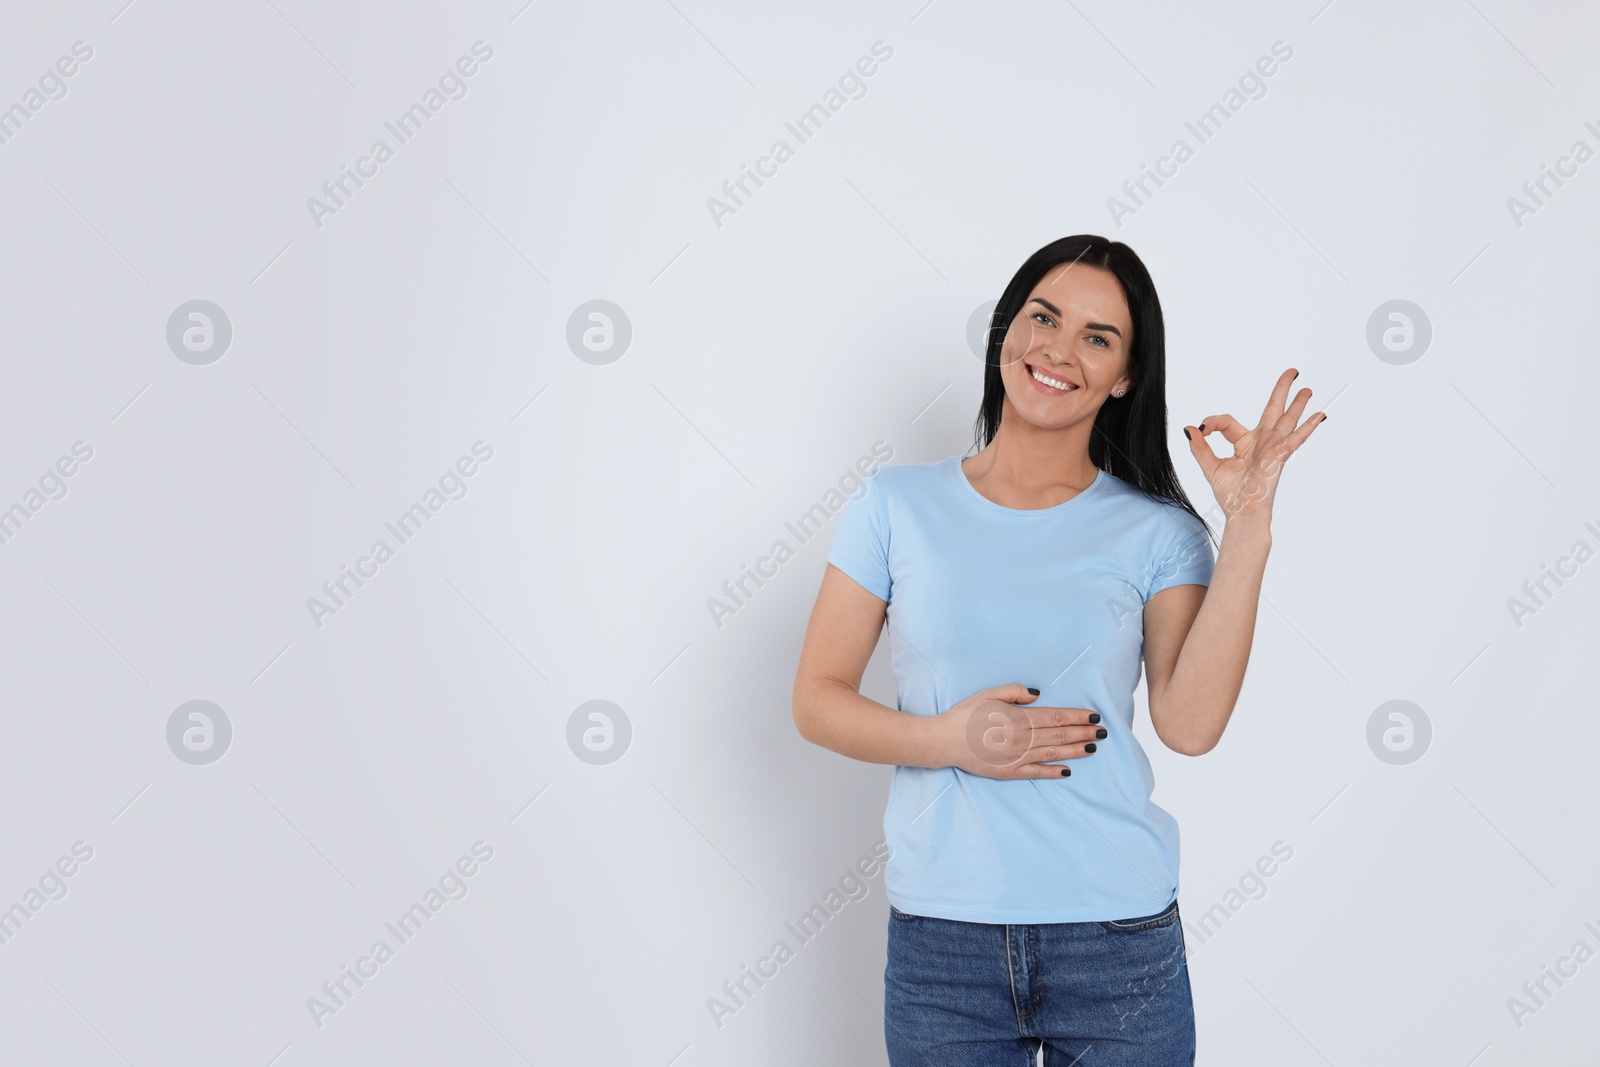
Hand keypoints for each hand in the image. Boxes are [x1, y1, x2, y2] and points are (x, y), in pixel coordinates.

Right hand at [930, 684, 1102, 778]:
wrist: (944, 741)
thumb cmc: (964, 715)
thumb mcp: (988, 694)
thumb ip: (1014, 692)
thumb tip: (1037, 695)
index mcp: (1019, 718)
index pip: (1056, 717)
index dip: (1077, 717)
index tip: (1094, 716)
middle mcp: (1022, 738)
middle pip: (1060, 736)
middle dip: (1084, 732)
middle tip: (1103, 732)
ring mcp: (1017, 757)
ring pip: (1053, 754)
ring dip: (1076, 750)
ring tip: (1093, 747)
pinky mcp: (1008, 772)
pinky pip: (1036, 772)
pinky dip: (1053, 772)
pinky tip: (1068, 771)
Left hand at [1184, 367, 1325, 520]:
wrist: (1241, 512)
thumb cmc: (1231, 494)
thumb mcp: (1210, 466)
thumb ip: (1200, 446)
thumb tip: (1190, 428)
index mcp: (1244, 443)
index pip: (1228, 422)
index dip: (1213, 422)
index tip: (1202, 428)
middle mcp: (1261, 442)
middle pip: (1273, 410)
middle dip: (1282, 390)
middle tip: (1292, 372)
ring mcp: (1272, 448)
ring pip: (1287, 420)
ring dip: (1298, 404)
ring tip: (1307, 389)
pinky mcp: (1279, 456)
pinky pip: (1296, 438)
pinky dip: (1308, 427)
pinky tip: (1319, 415)